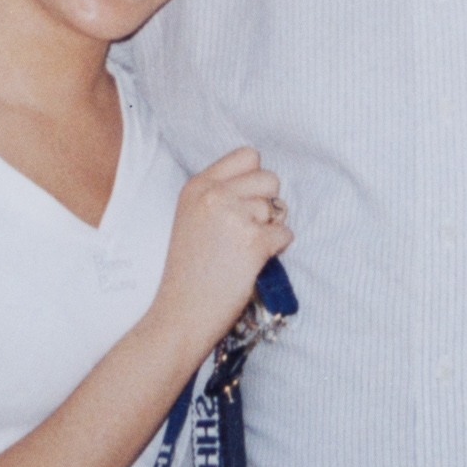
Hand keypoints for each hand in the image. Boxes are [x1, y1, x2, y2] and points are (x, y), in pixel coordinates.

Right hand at [151, 148, 290, 349]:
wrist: (181, 312)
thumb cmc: (189, 270)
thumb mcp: (191, 217)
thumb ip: (219, 194)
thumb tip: (262, 184)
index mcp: (198, 185)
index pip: (247, 154)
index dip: (254, 178)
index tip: (245, 201)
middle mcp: (215, 195)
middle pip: (270, 177)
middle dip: (267, 203)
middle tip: (246, 230)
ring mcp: (234, 217)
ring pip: (279, 207)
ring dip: (270, 229)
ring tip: (243, 250)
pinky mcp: (253, 242)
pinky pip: (286, 233)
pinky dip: (277, 249)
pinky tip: (252, 262)